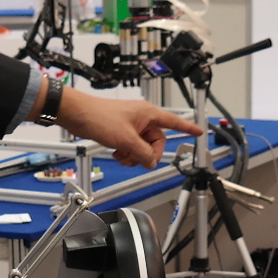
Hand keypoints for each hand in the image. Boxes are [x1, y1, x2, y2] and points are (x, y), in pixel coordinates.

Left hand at [54, 88, 205, 167]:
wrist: (78, 115)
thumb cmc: (100, 117)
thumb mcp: (126, 140)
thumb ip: (143, 153)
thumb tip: (152, 163)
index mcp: (149, 114)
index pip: (174, 122)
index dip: (187, 129)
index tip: (199, 132)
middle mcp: (142, 118)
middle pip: (156, 141)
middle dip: (147, 154)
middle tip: (136, 159)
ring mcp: (131, 124)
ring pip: (143, 146)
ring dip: (135, 155)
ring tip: (123, 157)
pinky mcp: (121, 130)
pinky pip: (131, 145)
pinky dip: (126, 152)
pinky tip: (117, 154)